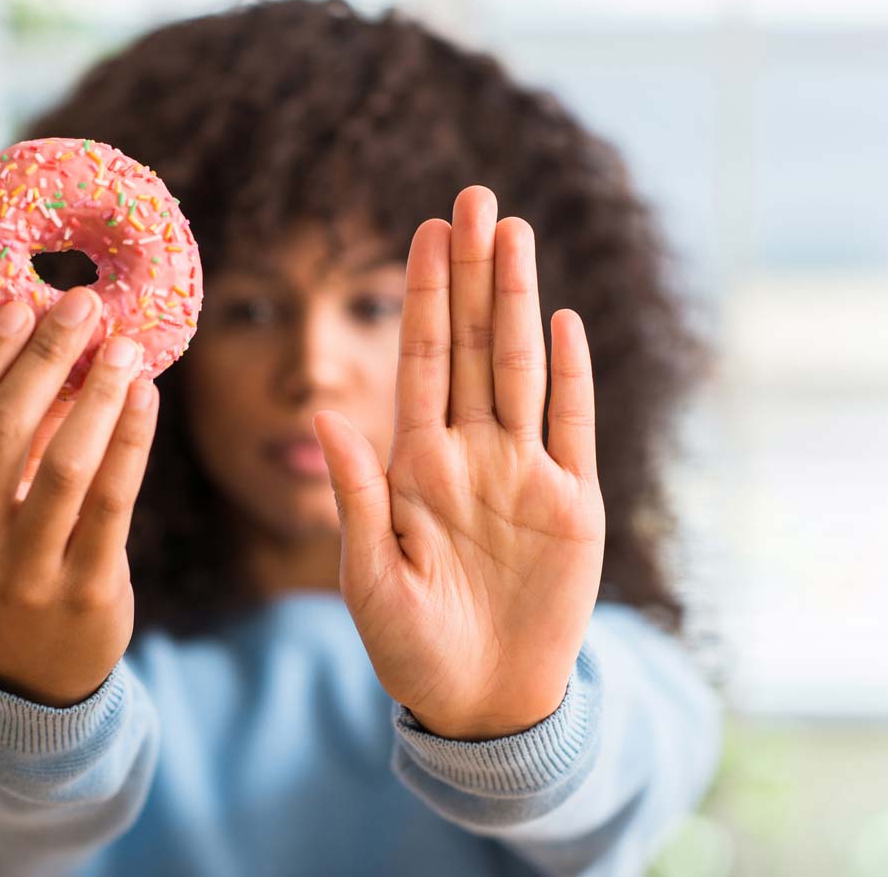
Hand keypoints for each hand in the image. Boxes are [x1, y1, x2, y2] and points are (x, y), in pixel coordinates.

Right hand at [0, 287, 157, 706]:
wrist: (41, 678)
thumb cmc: (11, 574)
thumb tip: (49, 350)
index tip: (20, 304)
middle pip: (2, 432)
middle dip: (44, 358)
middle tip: (83, 307)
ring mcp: (25, 579)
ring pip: (64, 464)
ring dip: (97, 393)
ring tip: (124, 348)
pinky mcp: (88, 592)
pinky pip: (114, 499)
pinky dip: (131, 438)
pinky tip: (145, 398)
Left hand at [312, 186, 604, 740]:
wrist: (481, 701)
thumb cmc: (412, 646)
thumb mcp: (371, 576)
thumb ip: (356, 494)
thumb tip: (324, 415)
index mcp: (416, 465)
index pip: (421, 361)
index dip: (425, 295)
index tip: (425, 230)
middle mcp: (471, 453)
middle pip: (475, 345)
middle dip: (473, 272)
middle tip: (475, 196)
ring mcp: (524, 473)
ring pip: (522, 368)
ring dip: (519, 300)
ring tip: (515, 233)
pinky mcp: (573, 505)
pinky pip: (572, 426)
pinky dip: (570, 375)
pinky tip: (562, 320)